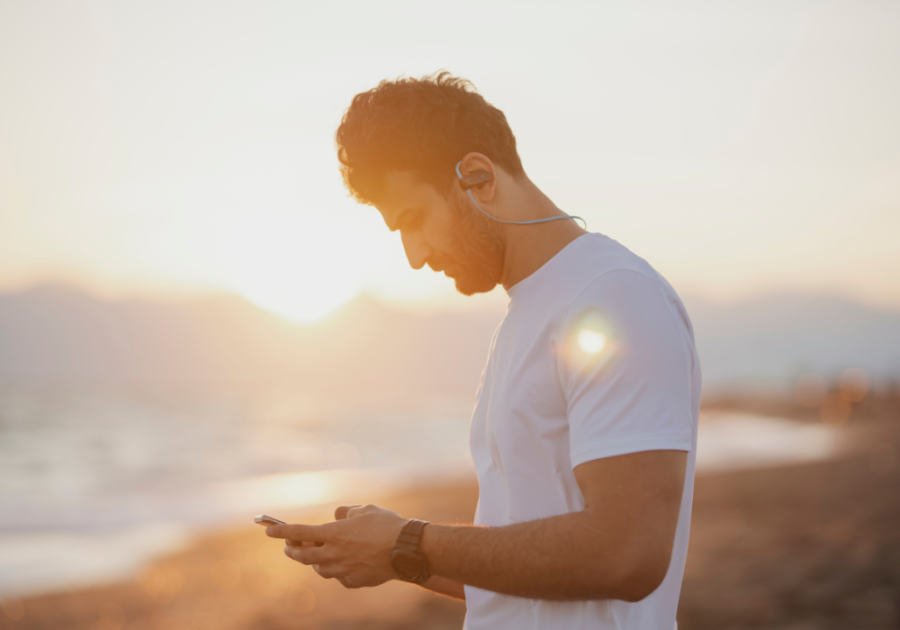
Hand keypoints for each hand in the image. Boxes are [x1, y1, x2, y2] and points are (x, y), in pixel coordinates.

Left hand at [266, 504, 406, 588]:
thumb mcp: (365, 509)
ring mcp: (343, 570)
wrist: (407, 550)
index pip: (300, 532)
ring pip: (320, 568)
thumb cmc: (388, 525)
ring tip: (314, 555)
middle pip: (303, 556)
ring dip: (314, 561)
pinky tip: (341, 564)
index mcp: (334, 533)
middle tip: (287, 548)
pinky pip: (338, 576)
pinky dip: (335, 569)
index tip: (267, 530)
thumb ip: (346, 512)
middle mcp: (334, 554)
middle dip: (292, 551)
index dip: (281, 531)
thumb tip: (337, 517)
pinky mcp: (354, 582)